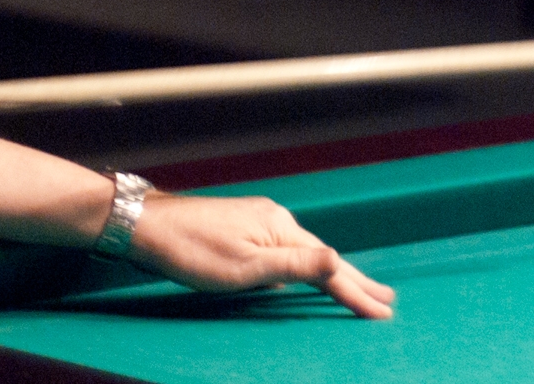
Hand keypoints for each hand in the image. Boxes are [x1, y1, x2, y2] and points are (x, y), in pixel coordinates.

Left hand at [123, 192, 394, 319]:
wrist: (146, 224)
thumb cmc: (191, 249)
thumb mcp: (245, 267)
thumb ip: (293, 266)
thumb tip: (337, 259)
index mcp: (280, 228)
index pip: (328, 267)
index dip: (355, 291)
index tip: (383, 313)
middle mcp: (274, 220)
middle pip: (323, 256)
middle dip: (355, 280)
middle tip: (387, 299)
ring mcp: (258, 222)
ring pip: (306, 254)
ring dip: (333, 274)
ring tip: (358, 289)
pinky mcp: (243, 229)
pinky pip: (287, 252)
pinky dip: (307, 268)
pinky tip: (309, 277)